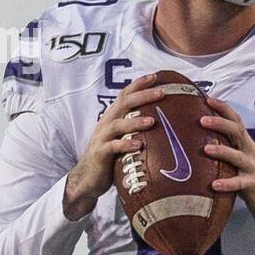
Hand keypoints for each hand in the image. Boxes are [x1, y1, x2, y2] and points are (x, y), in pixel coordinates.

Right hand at [63, 73, 163, 220]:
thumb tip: (166, 123)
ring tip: (152, 121)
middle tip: (162, 93)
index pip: (125, 95)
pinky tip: (138, 145)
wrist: (88, 178)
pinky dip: (125, 145)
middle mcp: (107, 123)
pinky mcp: (100, 154)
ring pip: (118, 124)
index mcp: (114, 117)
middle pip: (124, 103)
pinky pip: (112, 147)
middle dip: (143, 96)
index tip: (156, 76)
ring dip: (136, 121)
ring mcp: (102, 138)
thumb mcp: (124, 138)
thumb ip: (137, 129)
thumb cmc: (112, 157)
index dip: (139, 84)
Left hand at [200, 98, 254, 217]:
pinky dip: (227, 184)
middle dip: (220, 124)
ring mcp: (253, 168)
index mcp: (245, 143)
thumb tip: (197, 137)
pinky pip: (240, 183)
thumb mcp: (240, 156)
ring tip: (206, 149)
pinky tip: (214, 185)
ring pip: (238, 157)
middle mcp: (250, 152)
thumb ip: (225, 146)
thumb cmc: (249, 174)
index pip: (236, 120)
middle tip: (202, 120)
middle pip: (238, 132)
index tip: (207, 99)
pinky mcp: (253, 185)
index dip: (223, 109)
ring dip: (222, 151)